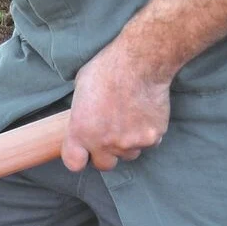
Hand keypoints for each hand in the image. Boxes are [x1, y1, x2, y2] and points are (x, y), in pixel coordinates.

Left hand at [61, 41, 170, 172]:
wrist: (142, 61)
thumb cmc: (108, 68)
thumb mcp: (80, 91)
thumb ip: (81, 114)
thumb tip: (84, 120)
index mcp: (79, 133)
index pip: (74, 164)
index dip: (80, 157)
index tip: (85, 151)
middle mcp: (102, 143)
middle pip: (105, 164)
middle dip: (107, 153)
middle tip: (113, 133)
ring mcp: (128, 142)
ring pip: (129, 154)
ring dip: (129, 142)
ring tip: (131, 118)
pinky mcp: (152, 137)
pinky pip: (150, 143)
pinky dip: (149, 132)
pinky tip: (146, 113)